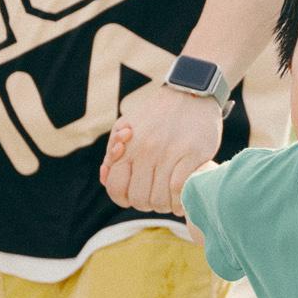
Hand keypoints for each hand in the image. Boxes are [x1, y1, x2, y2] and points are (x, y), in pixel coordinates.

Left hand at [100, 82, 221, 213]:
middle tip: (157, 196)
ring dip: (166, 205)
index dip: (125, 199)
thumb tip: (105, 177)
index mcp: (127, 146)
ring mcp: (169, 153)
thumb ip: (112, 155)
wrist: (190, 92)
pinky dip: (181, 200)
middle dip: (148, 204)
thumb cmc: (156, 114)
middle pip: (140, 199)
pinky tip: (183, 197)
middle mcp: (145, 151)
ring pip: (161, 199)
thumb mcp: (125, 127)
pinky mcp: (193, 154)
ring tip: (172, 198)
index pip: (116, 189)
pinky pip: (180, 190)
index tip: (137, 195)